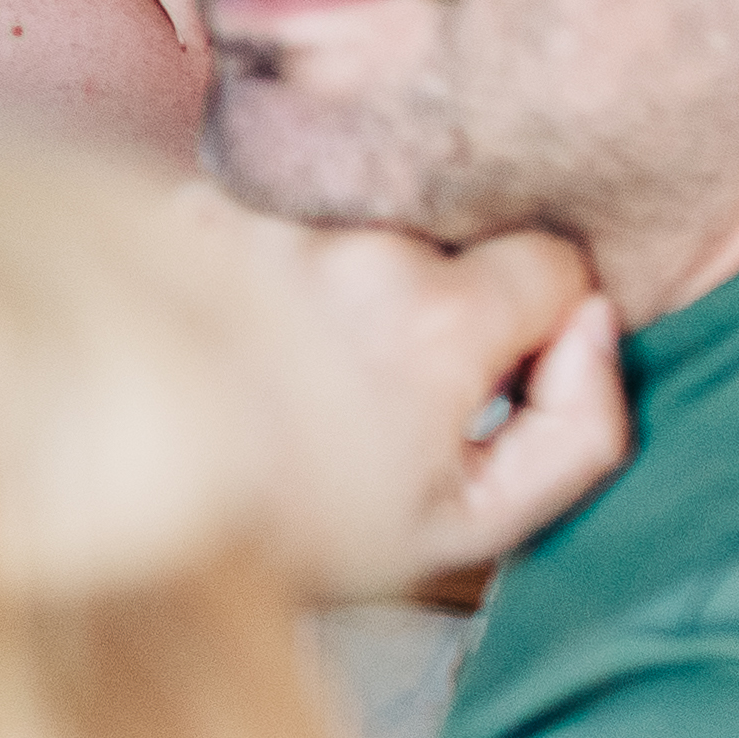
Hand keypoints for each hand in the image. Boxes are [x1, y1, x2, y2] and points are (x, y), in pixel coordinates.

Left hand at [189, 201, 630, 601]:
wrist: (141, 508)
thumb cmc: (315, 530)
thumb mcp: (477, 523)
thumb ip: (581, 429)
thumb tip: (596, 322)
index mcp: (437, 319)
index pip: (553, 262)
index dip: (538, 323)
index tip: (490, 375)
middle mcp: (353, 250)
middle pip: (456, 241)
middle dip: (444, 297)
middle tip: (383, 378)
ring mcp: (268, 218)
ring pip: (369, 221)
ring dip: (356, 273)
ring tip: (307, 355)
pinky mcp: (195, 208)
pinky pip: (280, 207)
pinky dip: (275, 253)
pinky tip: (248, 321)